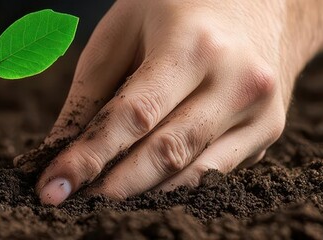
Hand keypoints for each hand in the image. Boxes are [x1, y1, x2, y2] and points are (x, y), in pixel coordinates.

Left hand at [18, 0, 322, 204]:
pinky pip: (214, 172)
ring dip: (141, 193)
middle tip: (70, 203)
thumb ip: (90, 93)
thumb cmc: (175, 10)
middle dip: (113, 187)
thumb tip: (57, 151)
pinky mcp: (268, 131)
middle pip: (166, 153)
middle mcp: (236, 81)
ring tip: (99, 199)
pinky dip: (174, 185)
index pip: (134, 116)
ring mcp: (259, 111)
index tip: (53, 186)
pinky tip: (141, 189)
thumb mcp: (123, 31)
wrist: (261, 1)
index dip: (90, 157)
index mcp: (193, 46)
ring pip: (192, 173)